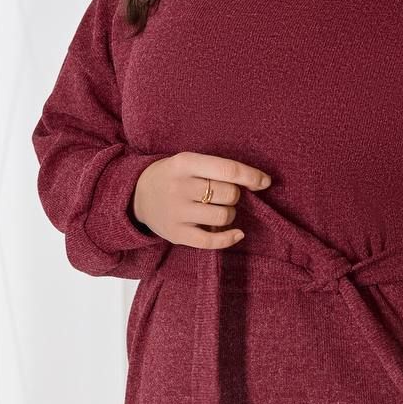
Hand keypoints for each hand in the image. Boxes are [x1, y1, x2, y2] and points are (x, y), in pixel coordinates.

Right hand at [131, 151, 271, 247]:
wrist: (137, 195)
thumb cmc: (173, 176)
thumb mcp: (189, 162)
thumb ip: (218, 168)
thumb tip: (260, 181)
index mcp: (185, 163)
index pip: (227, 169)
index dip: (251, 176)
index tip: (265, 182)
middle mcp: (180, 186)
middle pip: (228, 194)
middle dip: (235, 195)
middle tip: (224, 195)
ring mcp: (177, 212)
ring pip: (223, 216)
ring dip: (230, 214)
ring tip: (219, 210)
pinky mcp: (176, 234)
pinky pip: (211, 241)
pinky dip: (230, 238)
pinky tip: (236, 233)